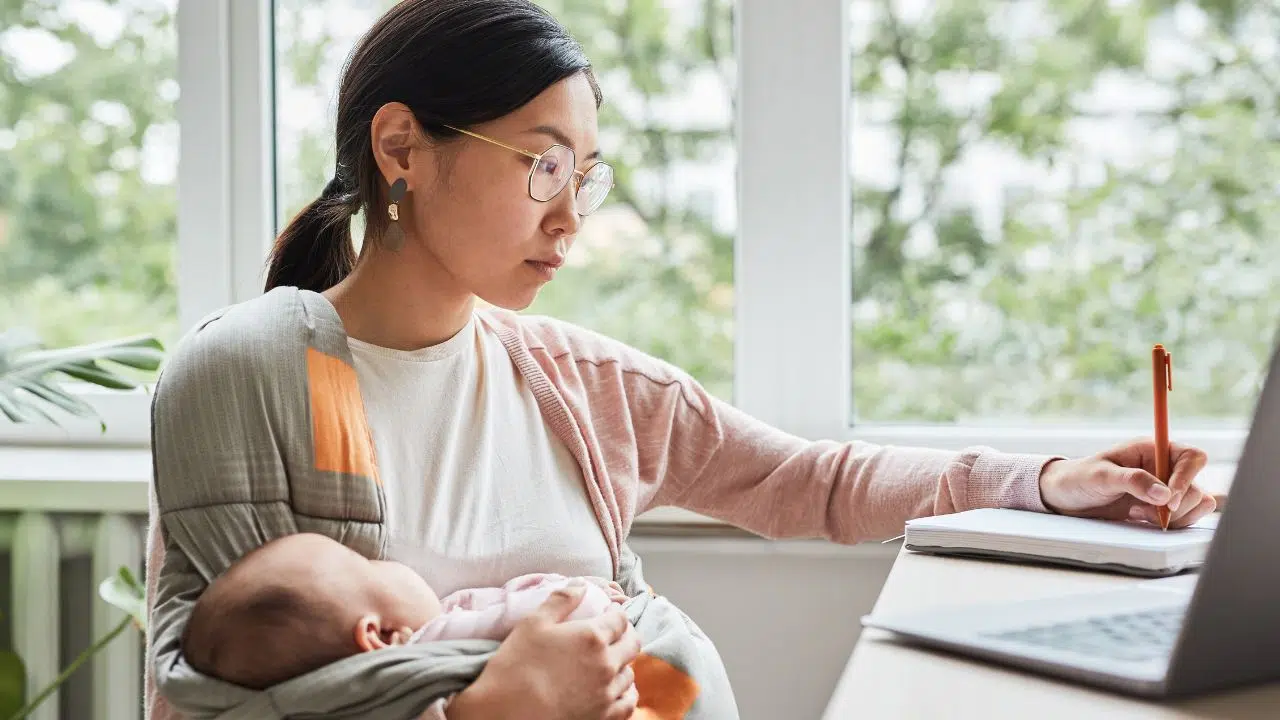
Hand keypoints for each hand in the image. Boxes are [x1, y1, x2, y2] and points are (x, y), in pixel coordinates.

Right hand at [450, 580, 640, 719]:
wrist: (506, 713)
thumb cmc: (515, 666)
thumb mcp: (533, 623)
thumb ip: (561, 600)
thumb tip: (581, 585)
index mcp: (592, 637)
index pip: (620, 618)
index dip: (615, 612)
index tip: (608, 613)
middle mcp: (606, 664)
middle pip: (632, 643)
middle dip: (625, 634)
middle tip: (612, 634)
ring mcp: (607, 693)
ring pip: (630, 673)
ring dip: (622, 663)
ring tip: (609, 662)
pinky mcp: (604, 717)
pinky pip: (628, 702)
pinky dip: (625, 692)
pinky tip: (615, 689)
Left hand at [1038, 438, 1214, 528]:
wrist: (1066, 497)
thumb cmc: (1080, 477)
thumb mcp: (1102, 476)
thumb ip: (1133, 481)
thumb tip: (1165, 493)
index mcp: (1152, 450)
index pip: (1192, 457)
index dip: (1187, 478)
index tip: (1167, 499)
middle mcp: (1164, 468)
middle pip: (1196, 486)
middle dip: (1178, 504)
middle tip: (1148, 511)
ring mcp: (1165, 489)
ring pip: (1196, 504)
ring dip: (1174, 516)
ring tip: (1140, 514)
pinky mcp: (1161, 508)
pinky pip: (1185, 518)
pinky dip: (1170, 524)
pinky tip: (1141, 519)